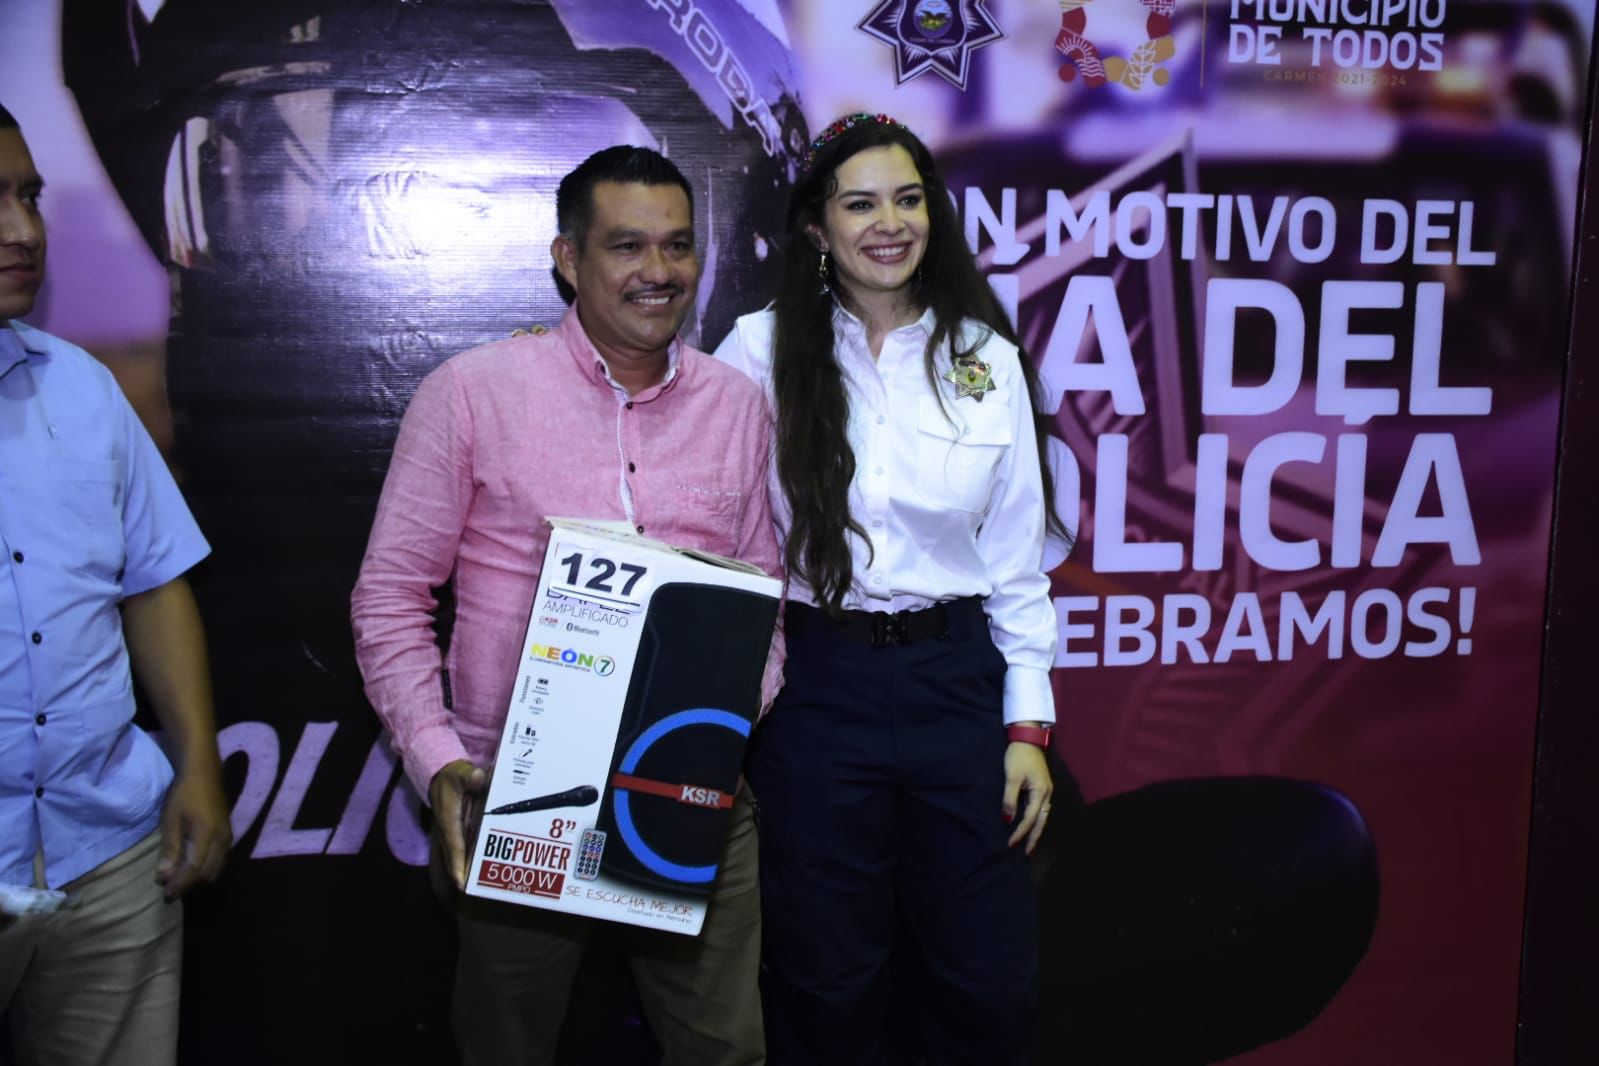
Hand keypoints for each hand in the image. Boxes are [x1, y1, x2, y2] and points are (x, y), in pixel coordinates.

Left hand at [156, 765, 231, 898]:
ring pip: (217, 869)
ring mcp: (228, 837)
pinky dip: (207, 871)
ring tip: (180, 882)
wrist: (204, 772)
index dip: (180, 883)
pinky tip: (194, 870)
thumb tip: (164, 876)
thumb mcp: (171, 819)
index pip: (194, 869)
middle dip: (189, 885)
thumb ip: (170, 848)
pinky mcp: (228, 835)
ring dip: (199, 880)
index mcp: (207, 835)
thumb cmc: (184, 793)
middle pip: (208, 873)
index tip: (165, 893)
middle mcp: (223, 839)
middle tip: (170, 892)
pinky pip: (221, 861)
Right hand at [431, 760, 486, 890]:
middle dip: (461, 874)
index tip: (461, 882)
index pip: (454, 844)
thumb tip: (478, 778)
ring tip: (476, 886)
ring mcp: (451, 831)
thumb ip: (469, 775)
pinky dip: (467, 859)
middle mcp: (448, 828)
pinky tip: (479, 867)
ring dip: (464, 869)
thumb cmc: (452, 775)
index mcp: (449, 818)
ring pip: (456, 854)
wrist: (440, 773)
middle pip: (454, 856)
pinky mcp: (455, 830)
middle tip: (472, 891)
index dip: (458, 863)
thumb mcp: (461, 772)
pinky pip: (460, 848)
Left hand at [1002, 742, 1052, 854]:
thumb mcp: (1012, 777)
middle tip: (1027, 853)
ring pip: (1043, 816)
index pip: (1030, 818)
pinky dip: (1036, 820)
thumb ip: (1009, 799)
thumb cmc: (1018, 756)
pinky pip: (1041, 809)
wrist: (1027, 738)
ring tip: (1030, 843)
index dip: (1020, 832)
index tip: (1011, 844)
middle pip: (1041, 821)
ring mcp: (1046, 790)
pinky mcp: (1043, 787)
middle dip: (1034, 837)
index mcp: (1041, 792)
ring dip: (1036, 830)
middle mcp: (1047, 794)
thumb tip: (1008, 820)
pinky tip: (1031, 825)